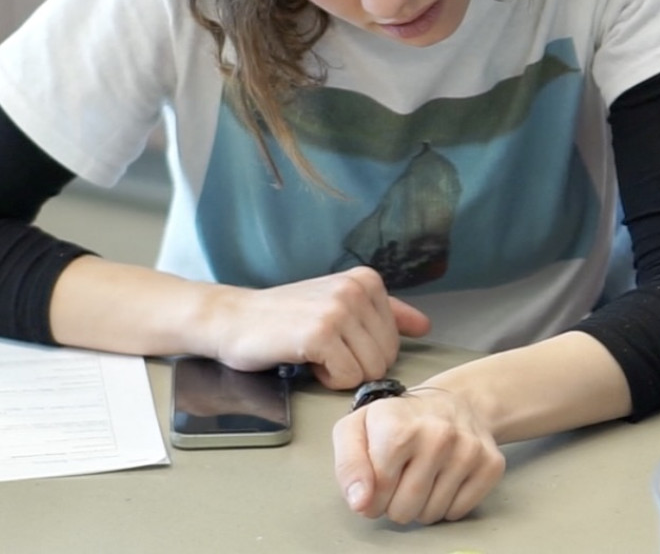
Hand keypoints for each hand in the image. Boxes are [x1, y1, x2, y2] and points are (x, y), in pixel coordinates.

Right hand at [207, 266, 430, 389]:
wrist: (234, 319)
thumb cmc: (287, 318)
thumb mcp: (340, 306)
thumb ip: (385, 314)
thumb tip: (425, 326)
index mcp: (367, 280)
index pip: (395, 341)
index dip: (364, 351)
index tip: (335, 338)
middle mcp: (357, 288)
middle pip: (385, 358)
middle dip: (355, 365)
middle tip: (322, 348)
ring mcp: (340, 309)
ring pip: (369, 371)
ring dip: (339, 373)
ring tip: (313, 352)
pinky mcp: (321, 333)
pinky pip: (346, 378)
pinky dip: (326, 379)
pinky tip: (305, 359)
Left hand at [333, 386, 505, 523]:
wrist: (451, 402)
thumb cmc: (398, 421)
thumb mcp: (356, 431)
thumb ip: (349, 466)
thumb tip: (360, 502)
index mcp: (400, 427)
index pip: (378, 493)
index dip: (372, 496)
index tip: (377, 479)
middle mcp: (439, 436)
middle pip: (404, 510)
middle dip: (396, 504)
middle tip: (401, 477)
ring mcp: (469, 450)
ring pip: (432, 514)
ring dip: (422, 505)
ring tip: (422, 476)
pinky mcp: (491, 464)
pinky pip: (458, 512)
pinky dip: (447, 504)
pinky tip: (445, 478)